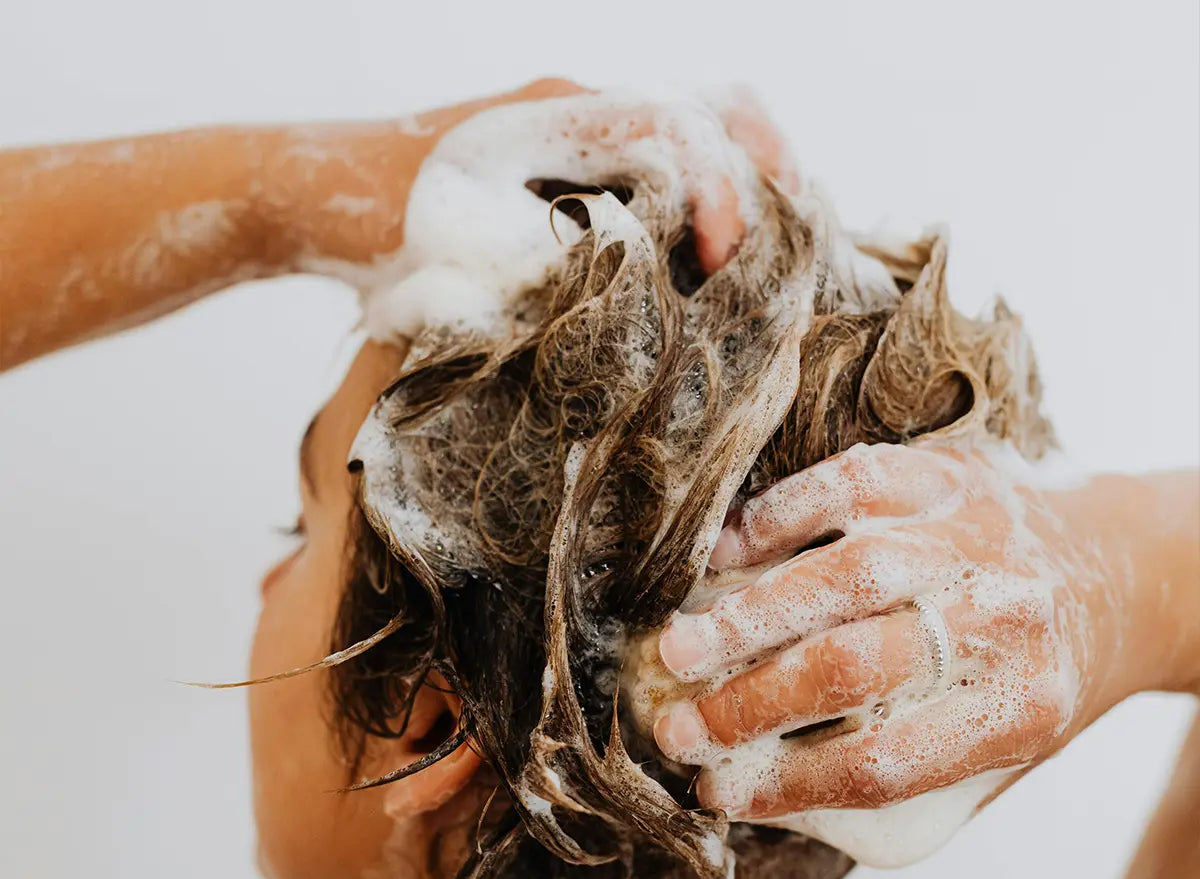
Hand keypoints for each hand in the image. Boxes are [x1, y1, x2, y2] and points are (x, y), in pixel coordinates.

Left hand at [262, 81, 797, 276]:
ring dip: (747, 178)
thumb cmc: (376, 228)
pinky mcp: (573, 158)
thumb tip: (651, 306)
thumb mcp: (464, 264)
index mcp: (555, 117)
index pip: (676, 129)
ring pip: (697, 123)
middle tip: (793, 241)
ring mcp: (576, 127)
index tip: (725, 264)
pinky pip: (664, 158)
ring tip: (776, 247)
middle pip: (714, 104)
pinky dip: (711, 195)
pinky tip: (721, 252)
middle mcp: (576, 106)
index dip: (721, 193)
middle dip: (766, 167)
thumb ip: (559, 274)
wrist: (316, 191)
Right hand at [650, 440, 1135, 820]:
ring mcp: (976, 537)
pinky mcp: (950, 472)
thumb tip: (762, 778)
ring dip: (749, 616)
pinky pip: (851, 484)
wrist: (1126, 570)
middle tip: (678, 728)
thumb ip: (906, 772)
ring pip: (847, 575)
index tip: (719, 790)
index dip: (787, 785)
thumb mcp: (1004, 748)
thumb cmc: (1041, 674)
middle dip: (750, 705)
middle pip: (855, 669)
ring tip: (680, 648)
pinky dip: (778, 517)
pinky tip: (726, 554)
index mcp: (1019, 710)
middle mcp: (1004, 621)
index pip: (884, 763)